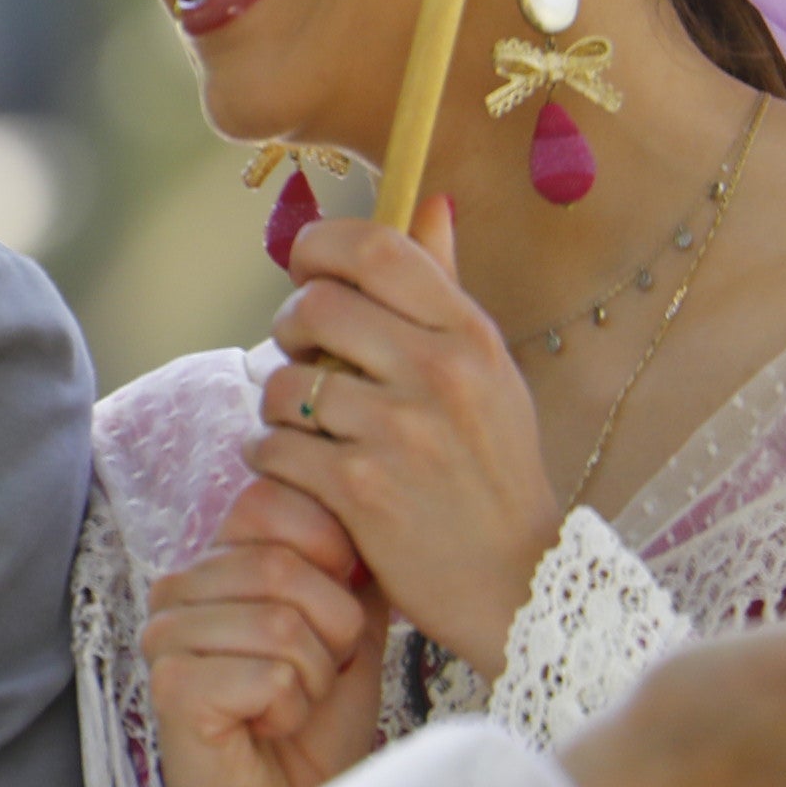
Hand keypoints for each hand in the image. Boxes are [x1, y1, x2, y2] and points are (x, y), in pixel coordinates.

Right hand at [140, 477, 389, 786]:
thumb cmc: (316, 729)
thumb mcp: (352, 633)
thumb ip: (354, 568)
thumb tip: (365, 512)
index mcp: (219, 564)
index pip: (267, 500)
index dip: (327, 545)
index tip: (340, 600)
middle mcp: (180, 589)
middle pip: (285, 565)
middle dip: (333, 631)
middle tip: (315, 674)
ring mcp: (167, 636)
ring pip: (281, 622)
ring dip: (313, 677)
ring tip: (291, 704)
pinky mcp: (170, 686)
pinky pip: (267, 672)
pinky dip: (289, 709)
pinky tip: (266, 728)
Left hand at [248, 200, 565, 671]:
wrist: (514, 585)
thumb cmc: (493, 472)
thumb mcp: (490, 374)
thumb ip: (445, 291)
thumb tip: (429, 201)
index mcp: (471, 336)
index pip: (378, 248)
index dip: (322, 244)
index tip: (307, 264)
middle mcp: (438, 373)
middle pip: (315, 305)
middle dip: (290, 326)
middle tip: (301, 352)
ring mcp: (397, 431)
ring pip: (284, 381)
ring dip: (277, 402)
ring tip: (303, 423)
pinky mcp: (358, 490)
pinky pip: (273, 444)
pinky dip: (270, 455)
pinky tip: (296, 468)